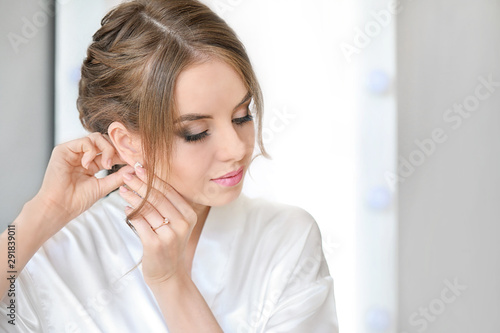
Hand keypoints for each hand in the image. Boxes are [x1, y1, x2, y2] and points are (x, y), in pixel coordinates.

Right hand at [34, 133, 130, 236]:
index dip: (122, 154)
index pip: (110, 151)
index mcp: (92, 165)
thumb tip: (134, 168)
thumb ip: (118, 176)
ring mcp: (73, 152)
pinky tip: (88, 165)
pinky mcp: (63, 150)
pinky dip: (91, 151)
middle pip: (104, 141)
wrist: (60, 207)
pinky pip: (84, 141)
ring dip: (106, 149)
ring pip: (96, 137)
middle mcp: (83, 156)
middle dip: (115, 149)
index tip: (132, 159)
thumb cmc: (78, 200)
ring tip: (106, 165)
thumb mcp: (103, 186)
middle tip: (121, 160)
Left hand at [118, 163, 197, 286]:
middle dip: (140, 183)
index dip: (153, 178)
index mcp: (189, 215)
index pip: (169, 191)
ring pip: (147, 208)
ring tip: (122, 189)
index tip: (140, 168)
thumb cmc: (170, 246)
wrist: (169, 275)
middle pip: (157, 197)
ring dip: (132, 196)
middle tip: (127, 174)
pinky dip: (131, 213)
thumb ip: (169, 206)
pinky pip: (139, 223)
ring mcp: (169, 235)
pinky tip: (126, 207)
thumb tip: (150, 181)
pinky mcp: (154, 244)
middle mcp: (182, 224)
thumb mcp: (177, 225)